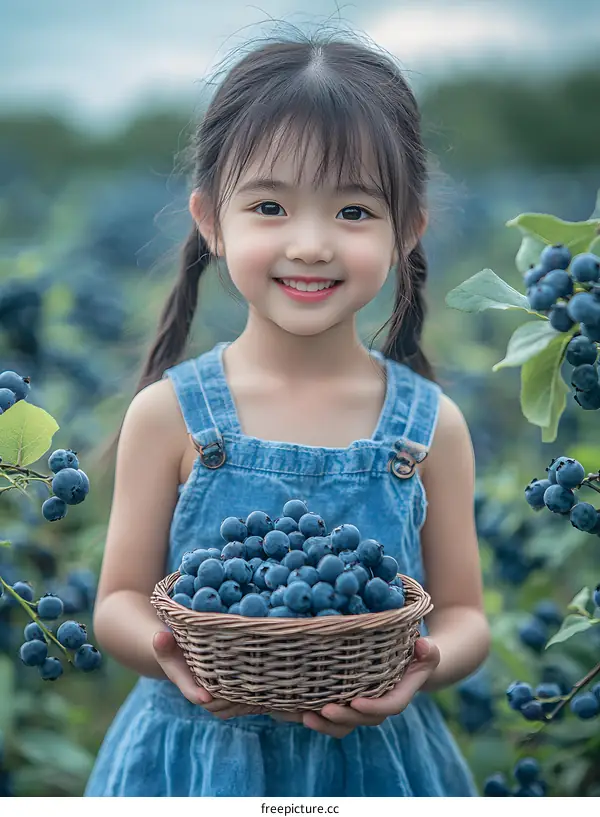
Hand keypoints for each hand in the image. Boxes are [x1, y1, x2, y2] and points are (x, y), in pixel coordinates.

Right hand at [153, 630, 267, 718]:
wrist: (179, 656)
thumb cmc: (174, 647)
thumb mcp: (166, 643)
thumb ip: (163, 643)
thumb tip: (160, 636)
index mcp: (184, 680)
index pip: (189, 690)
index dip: (197, 694)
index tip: (207, 696)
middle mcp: (200, 692)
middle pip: (214, 705)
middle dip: (229, 702)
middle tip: (246, 693)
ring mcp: (214, 696)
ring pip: (228, 709)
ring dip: (242, 706)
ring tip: (260, 697)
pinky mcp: (227, 696)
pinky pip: (238, 708)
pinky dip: (252, 706)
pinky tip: (267, 700)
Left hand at [296, 637, 440, 738]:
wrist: (410, 664)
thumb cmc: (417, 654)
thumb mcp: (427, 650)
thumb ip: (428, 651)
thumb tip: (424, 646)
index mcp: (398, 694)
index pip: (389, 707)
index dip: (372, 708)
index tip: (356, 702)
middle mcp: (376, 705)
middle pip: (359, 719)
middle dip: (340, 718)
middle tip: (321, 710)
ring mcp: (357, 706)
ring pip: (340, 723)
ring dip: (320, 722)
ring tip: (300, 715)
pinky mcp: (341, 701)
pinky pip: (324, 713)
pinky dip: (305, 712)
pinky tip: (283, 708)